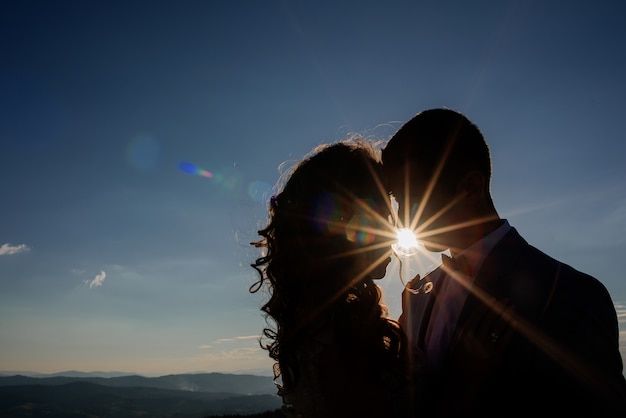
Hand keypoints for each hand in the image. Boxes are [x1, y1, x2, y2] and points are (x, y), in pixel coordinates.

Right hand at [442, 298, 515, 413]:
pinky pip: (505, 340)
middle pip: (490, 318)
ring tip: (513, 308)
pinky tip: (515, 323)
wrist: (462, 382)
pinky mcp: (496, 356)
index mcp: (464, 333)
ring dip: (506, 315)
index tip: (494, 300)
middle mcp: (476, 338)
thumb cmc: (458, 362)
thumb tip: (471, 319)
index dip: (487, 306)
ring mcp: (486, 347)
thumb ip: (461, 331)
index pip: (478, 315)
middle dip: (500, 307)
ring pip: (498, 326)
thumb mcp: (455, 344)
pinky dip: (510, 331)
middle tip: (507, 300)